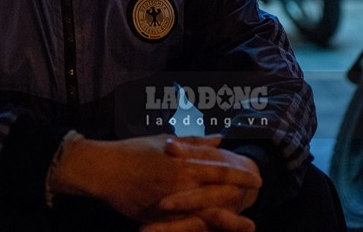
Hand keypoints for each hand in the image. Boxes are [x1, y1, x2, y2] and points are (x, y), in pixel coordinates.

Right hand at [47, 135, 260, 223]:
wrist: (104, 169)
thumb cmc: (132, 152)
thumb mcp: (163, 141)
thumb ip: (192, 142)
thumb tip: (218, 139)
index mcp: (182, 159)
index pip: (218, 165)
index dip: (239, 170)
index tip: (256, 174)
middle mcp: (180, 178)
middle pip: (219, 187)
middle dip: (241, 190)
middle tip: (259, 191)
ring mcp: (172, 198)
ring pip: (208, 208)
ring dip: (229, 214)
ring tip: (249, 222)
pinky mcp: (161, 215)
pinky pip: (187, 224)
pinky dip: (204, 226)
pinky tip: (214, 228)